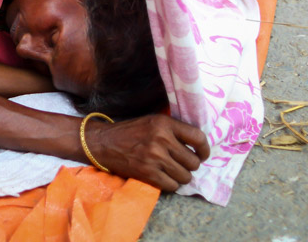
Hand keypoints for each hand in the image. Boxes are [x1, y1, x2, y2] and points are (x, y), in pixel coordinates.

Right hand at [85, 114, 209, 191]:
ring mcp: (155, 158)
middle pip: (194, 162)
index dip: (204, 149)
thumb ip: (173, 130)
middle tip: (180, 163)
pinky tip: (162, 177)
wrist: (102, 143)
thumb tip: (199, 144)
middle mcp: (162, 139)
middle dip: (189, 165)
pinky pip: (173, 186)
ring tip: (170, 171)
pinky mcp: (148, 173)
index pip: (198, 137)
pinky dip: (170, 184)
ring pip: (185, 176)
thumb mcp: (152, 121)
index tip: (202, 154)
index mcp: (164, 123)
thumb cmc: (130, 132)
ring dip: (180, 176)